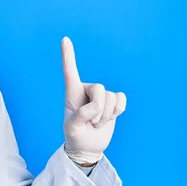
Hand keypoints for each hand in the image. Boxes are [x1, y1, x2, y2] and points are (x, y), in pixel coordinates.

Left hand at [61, 37, 126, 164]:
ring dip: (107, 114)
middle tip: (91, 122)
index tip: (64, 39)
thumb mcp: (72, 129)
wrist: (88, 146)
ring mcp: (100, 96)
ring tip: (97, 123)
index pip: (70, 72)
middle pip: (99, 89)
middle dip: (98, 109)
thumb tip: (94, 107)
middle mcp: (86, 90)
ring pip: (111, 96)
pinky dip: (118, 111)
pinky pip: (121, 99)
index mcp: (71, 93)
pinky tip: (110, 117)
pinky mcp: (113, 101)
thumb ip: (80, 116)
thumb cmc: (75, 136)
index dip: (68, 56)